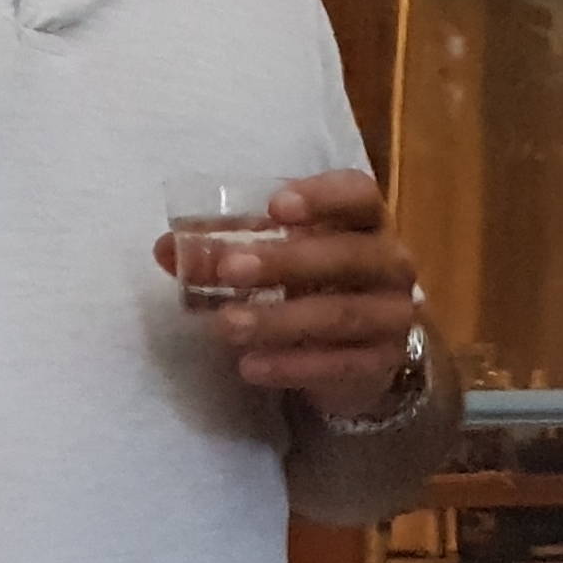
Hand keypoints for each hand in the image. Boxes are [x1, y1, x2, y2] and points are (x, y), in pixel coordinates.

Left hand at [152, 169, 425, 422]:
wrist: (360, 353)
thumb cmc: (314, 286)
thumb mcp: (276, 259)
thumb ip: (227, 248)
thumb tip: (169, 247)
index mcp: (365, 224)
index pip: (360, 195)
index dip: (324, 197)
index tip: (275, 207)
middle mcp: (390, 264)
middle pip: (350, 255)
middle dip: (288, 261)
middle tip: (229, 270)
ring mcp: (393, 315)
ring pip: (342, 314)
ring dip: (280, 319)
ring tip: (225, 326)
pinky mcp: (382, 362)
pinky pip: (342, 364)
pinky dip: (293, 366)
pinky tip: (250, 367)